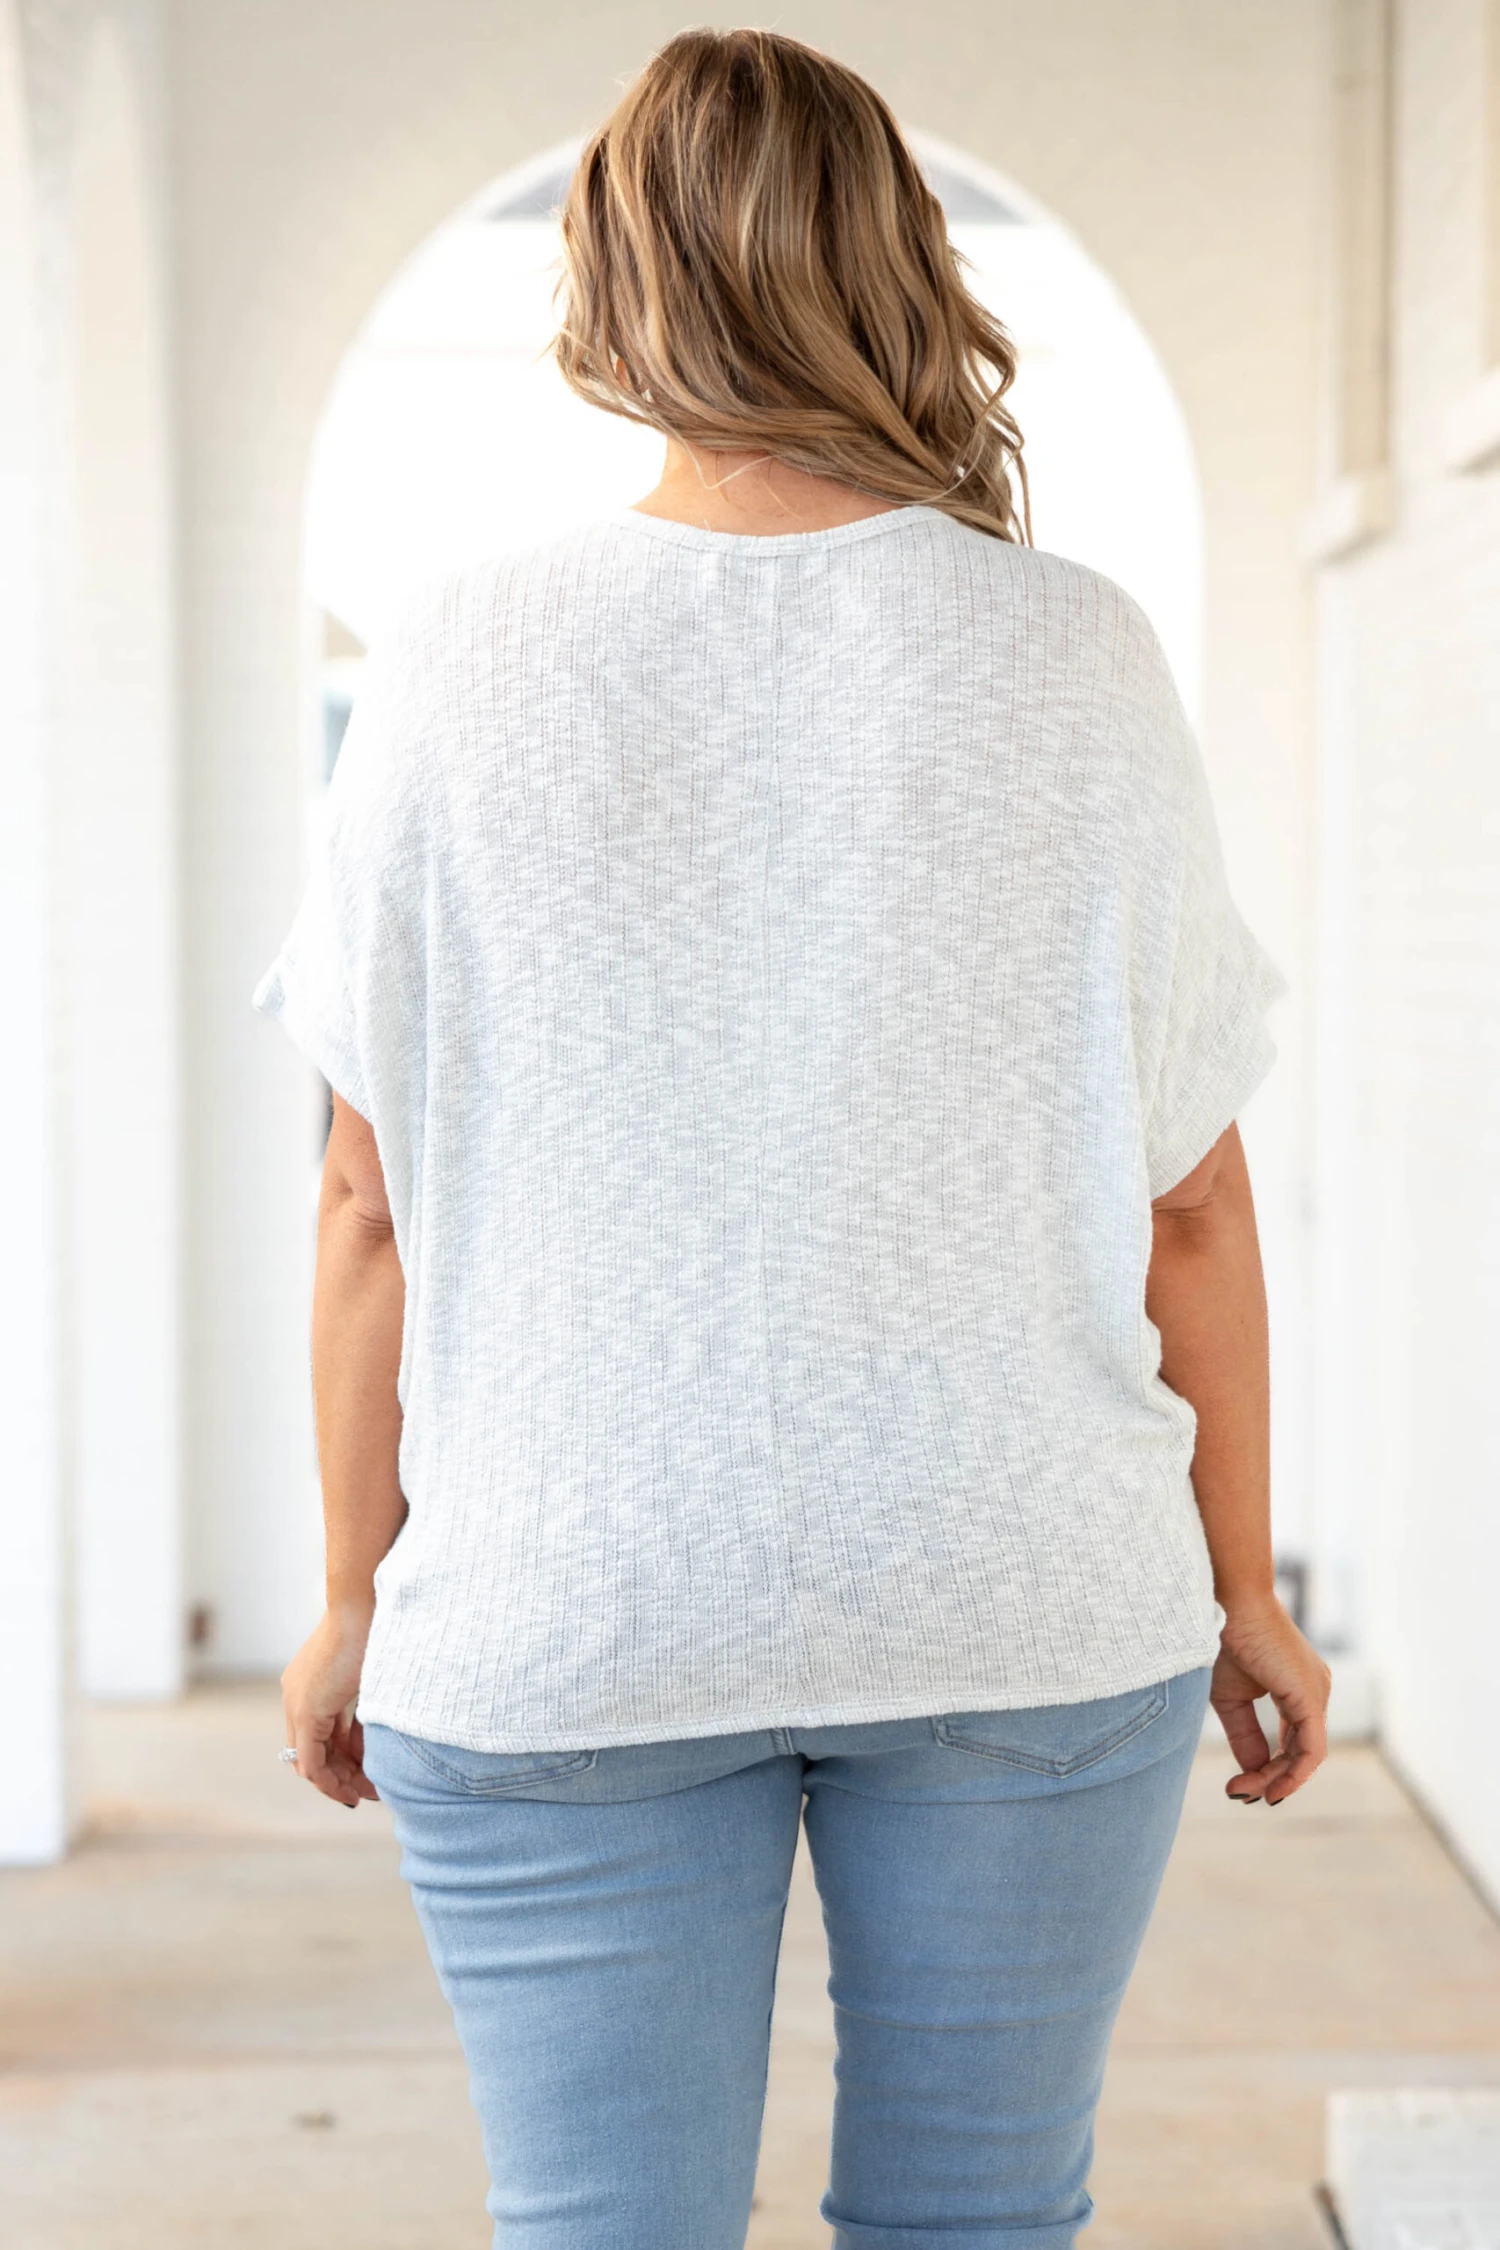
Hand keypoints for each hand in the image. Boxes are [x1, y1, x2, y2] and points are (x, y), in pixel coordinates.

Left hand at [281, 1604, 378, 1806]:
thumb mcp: (367, 1676)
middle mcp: (295, 1697)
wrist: (362, 1603)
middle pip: (311, 1753)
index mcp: (307, 1685)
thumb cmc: (374, 1627)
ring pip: (310, 1762)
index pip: (316, 1736)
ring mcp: (297, 1703)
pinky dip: (332, 1780)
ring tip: (367, 1793)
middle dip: (341, 1776)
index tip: (366, 1773)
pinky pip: (311, 1762)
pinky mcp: (307, 1710)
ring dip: (339, 1781)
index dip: (340, 1760)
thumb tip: (374, 1736)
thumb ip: (364, 1706)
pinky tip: (354, 1789)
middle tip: (368, 1791)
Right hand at [1211, 1596, 1330, 1804]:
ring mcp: (1317, 1694)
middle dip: (1270, 1779)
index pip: (1293, 1743)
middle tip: (1237, 1793)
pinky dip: (1292, 1774)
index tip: (1236, 1786)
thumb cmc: (1224, 1640)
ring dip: (1277, 1781)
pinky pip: (1311, 1751)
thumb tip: (1253, 1773)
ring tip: (1245, 1792)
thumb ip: (1244, 1735)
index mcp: (1297, 1689)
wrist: (1227, 1604)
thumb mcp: (1230, 1698)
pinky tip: (1269, 1787)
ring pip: (1307, 1756)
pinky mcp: (1311, 1698)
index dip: (1269, 1769)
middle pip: (1300, 1753)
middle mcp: (1315, 1692)